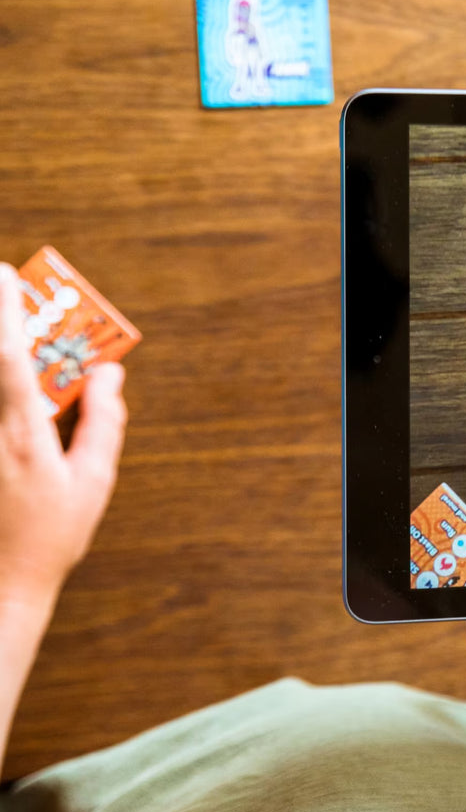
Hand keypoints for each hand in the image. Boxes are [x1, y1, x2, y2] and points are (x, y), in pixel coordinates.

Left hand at [0, 263, 127, 603]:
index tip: (7, 274)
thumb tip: (108, 374)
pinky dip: (2, 386)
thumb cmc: (50, 537)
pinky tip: (14, 383)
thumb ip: (102, 420)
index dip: (6, 312)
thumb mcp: (93, 480)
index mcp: (22, 436)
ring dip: (1, 357)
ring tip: (14, 333)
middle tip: (5, 286)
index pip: (9, 358)